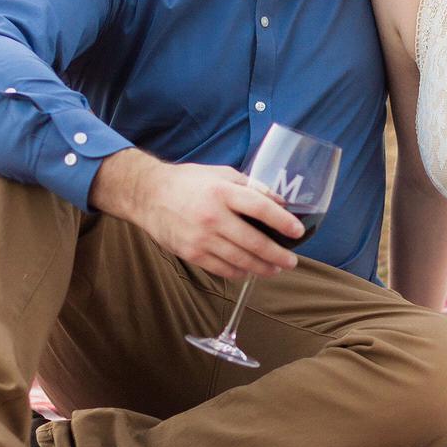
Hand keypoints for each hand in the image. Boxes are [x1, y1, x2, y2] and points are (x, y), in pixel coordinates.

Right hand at [93, 150, 303, 278]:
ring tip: (275, 269)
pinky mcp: (192, 254)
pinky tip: (249, 270)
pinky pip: (222, 269)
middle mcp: (213, 217)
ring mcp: (201, 238)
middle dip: (278, 255)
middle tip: (291, 261)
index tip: (298, 231)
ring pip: (240, 261)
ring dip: (262, 268)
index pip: (261, 208)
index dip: (282, 222)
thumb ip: (251, 186)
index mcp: (222, 192)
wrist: (148, 195)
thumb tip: (280, 201)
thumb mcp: (221, 173)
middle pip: (254, 242)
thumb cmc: (189, 182)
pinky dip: (239, 272)